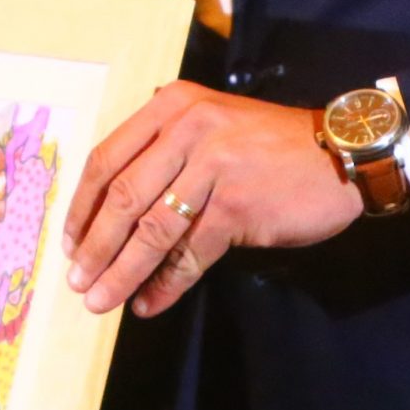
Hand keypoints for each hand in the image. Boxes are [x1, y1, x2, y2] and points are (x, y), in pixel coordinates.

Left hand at [62, 83, 359, 317]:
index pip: (107, 158)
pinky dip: (167, 283)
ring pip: (152, 229)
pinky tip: (150, 303)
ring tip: (100, 300)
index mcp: (171, 106)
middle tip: (76, 281)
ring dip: (121, 271)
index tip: (69, 241)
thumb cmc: (271, 145)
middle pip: (123, 196)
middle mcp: (187, 129)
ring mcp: (213, 166)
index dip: (82, 206)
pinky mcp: (236, 205)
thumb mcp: (212, 123)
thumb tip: (111, 210)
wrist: (340, 154)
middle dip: (95, 246)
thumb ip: (165, 149)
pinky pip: (190, 253)